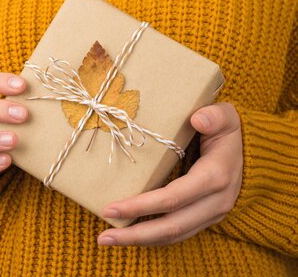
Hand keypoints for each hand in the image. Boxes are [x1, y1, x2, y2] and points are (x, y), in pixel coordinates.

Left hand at [97, 102, 242, 245]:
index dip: (141, 206)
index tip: (111, 208)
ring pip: (173, 235)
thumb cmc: (228, 132)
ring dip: (139, 241)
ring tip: (108, 240)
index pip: (173, 197)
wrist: (254, 156)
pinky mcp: (204, 220)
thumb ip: (215, 116)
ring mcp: (210, 215)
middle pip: (171, 226)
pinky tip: (128, 236)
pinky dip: (151, 238)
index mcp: (214, 177)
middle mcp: (214, 202)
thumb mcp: (227, 117)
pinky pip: (176, 234)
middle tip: (103, 237)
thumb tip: (198, 119)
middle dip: (135, 234)